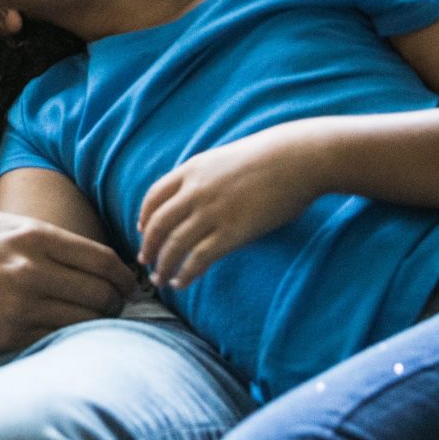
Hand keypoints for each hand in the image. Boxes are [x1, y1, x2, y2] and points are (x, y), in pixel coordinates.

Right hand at [0, 210, 135, 365]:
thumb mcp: (4, 224)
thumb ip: (51, 240)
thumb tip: (106, 263)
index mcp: (32, 236)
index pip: (105, 262)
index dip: (125, 278)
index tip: (127, 285)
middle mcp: (29, 271)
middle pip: (102, 296)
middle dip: (115, 305)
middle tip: (113, 308)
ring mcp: (18, 308)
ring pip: (84, 324)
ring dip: (95, 326)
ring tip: (91, 323)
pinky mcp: (7, 339)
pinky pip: (56, 343)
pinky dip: (67, 341)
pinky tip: (63, 335)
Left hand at [136, 124, 324, 289]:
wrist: (297, 158)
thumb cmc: (271, 157)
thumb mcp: (226, 159)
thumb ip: (209, 177)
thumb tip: (205, 196)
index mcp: (192, 169)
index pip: (154, 196)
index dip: (144, 216)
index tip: (141, 231)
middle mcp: (195, 190)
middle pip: (158, 224)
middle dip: (148, 246)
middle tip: (145, 261)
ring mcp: (212, 211)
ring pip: (173, 244)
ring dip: (163, 265)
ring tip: (159, 279)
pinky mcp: (232, 232)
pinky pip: (198, 258)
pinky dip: (185, 273)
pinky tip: (181, 282)